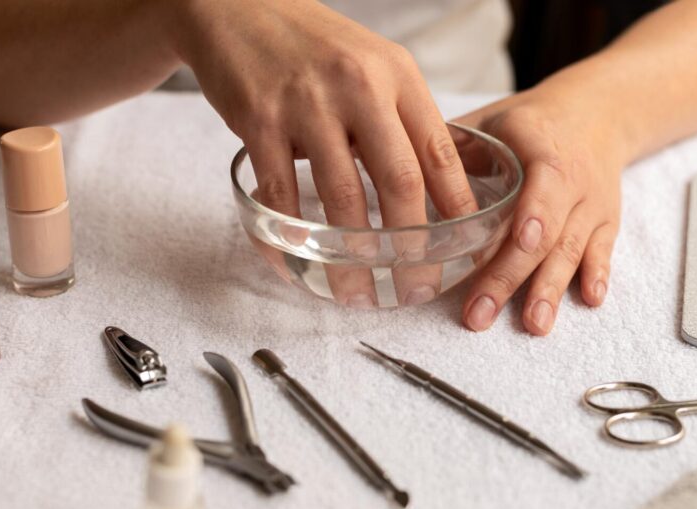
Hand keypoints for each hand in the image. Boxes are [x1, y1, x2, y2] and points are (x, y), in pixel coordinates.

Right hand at [176, 0, 476, 305]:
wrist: (237, 7)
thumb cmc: (313, 47)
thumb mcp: (373, 66)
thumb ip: (402, 119)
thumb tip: (434, 189)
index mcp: (398, 75)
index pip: (441, 151)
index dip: (456, 208)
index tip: (460, 250)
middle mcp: (359, 86)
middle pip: (399, 181)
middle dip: (410, 245)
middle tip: (412, 286)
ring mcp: (308, 104)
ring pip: (342, 197)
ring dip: (351, 256)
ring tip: (358, 292)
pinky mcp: (260, 120)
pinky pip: (279, 194)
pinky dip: (288, 237)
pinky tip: (295, 262)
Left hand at [455, 92, 626, 334]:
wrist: (597, 114)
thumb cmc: (532, 122)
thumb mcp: (494, 119)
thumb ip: (454, 146)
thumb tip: (396, 171)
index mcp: (544, 148)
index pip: (543, 184)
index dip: (534, 213)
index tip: (521, 241)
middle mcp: (575, 179)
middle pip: (545, 234)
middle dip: (512, 276)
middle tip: (481, 313)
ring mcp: (593, 204)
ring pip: (572, 250)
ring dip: (550, 290)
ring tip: (534, 325)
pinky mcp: (606, 224)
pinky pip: (603, 253)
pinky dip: (597, 277)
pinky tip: (589, 302)